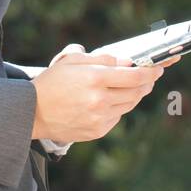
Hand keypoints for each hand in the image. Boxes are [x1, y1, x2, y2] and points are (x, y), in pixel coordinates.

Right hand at [33, 46, 180, 142]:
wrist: (32, 113)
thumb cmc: (51, 82)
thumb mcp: (71, 61)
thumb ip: (100, 59)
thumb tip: (124, 61)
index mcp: (94, 78)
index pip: (134, 75)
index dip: (150, 71)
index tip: (158, 68)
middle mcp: (100, 100)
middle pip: (136, 91)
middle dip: (146, 83)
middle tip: (150, 76)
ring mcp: (99, 118)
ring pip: (129, 105)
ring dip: (135, 95)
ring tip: (134, 86)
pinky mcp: (97, 131)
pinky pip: (117, 117)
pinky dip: (119, 108)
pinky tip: (112, 100)